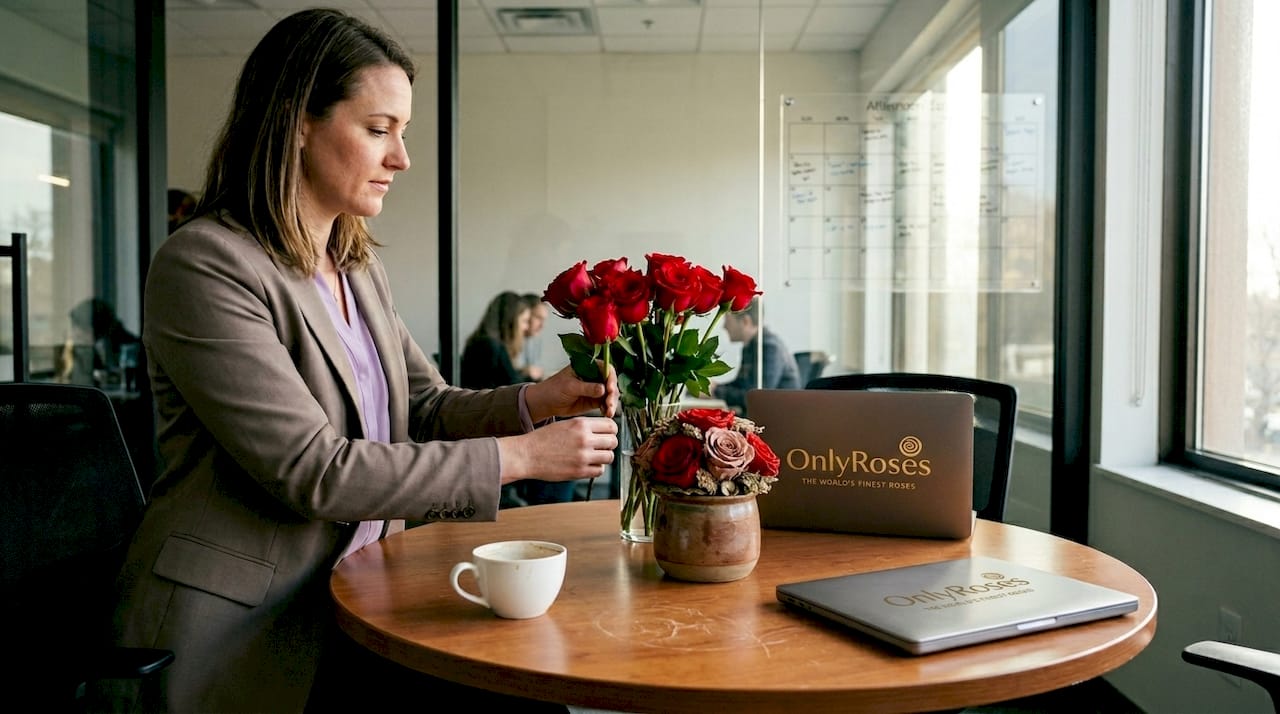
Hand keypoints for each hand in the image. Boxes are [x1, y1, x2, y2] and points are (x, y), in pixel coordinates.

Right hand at [497, 417, 618, 482]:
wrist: (526, 455)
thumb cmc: (543, 440)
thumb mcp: (565, 424)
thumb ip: (584, 426)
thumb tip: (602, 430)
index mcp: (581, 424)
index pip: (611, 425)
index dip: (611, 431)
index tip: (606, 435)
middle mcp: (584, 439)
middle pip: (613, 441)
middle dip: (609, 444)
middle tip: (601, 447)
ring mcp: (583, 456)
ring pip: (609, 456)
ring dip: (604, 457)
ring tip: (594, 457)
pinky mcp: (579, 471)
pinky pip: (600, 470)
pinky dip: (596, 469)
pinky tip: (587, 465)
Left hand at [525, 362, 619, 420]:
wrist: (546, 403)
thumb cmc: (554, 389)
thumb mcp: (570, 387)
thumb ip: (587, 388)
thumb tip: (603, 389)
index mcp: (588, 366)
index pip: (606, 368)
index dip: (611, 378)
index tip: (609, 389)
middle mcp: (594, 376)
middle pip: (611, 382)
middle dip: (612, 394)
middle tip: (610, 404)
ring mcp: (595, 388)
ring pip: (610, 394)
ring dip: (612, 403)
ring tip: (609, 412)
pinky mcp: (594, 400)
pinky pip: (606, 404)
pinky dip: (608, 409)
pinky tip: (607, 414)